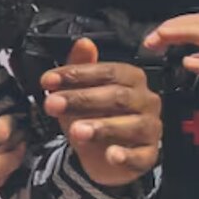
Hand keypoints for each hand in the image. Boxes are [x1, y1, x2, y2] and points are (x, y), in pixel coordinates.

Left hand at [41, 39, 162, 186]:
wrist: (101, 155)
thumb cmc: (93, 117)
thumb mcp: (80, 92)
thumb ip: (80, 69)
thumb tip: (83, 43)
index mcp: (131, 79)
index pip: (108, 71)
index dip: (77, 74)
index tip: (48, 80)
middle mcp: (146, 100)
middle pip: (118, 96)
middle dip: (82, 99)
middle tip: (54, 104)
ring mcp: (150, 129)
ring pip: (132, 125)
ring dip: (102, 127)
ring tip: (76, 131)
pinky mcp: (149, 155)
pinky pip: (141, 156)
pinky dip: (126, 156)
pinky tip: (111, 155)